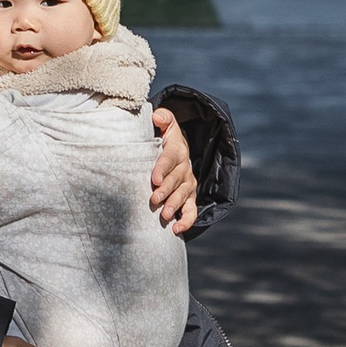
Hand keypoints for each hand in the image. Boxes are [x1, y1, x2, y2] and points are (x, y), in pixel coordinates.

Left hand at [149, 104, 199, 235]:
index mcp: (177, 150)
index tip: (154, 178)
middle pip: (176, 180)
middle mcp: (185, 168)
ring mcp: (188, 183)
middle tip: (154, 198)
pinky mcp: (189, 197)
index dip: (162, 168)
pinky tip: (177, 230)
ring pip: (184, 195)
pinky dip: (186, 220)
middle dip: (166, 190)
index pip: (169, 158)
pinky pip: (191, 210)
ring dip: (174, 205)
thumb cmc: (165, 137)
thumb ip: (162, 118)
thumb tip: (156, 116)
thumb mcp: (165, 124)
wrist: (178, 149)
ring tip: (164, 215)